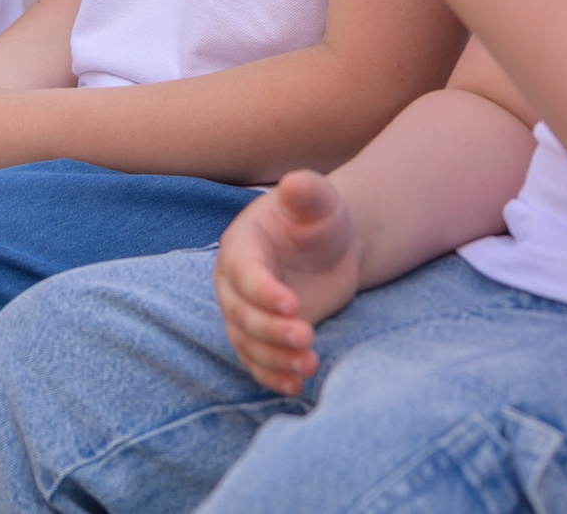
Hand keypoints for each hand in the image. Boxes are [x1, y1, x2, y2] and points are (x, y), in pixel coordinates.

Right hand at [215, 170, 364, 394]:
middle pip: (240, 313)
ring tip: (308, 365)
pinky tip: (296, 384)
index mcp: (243, 244)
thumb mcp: (319, 200)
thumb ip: (307, 193)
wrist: (331, 246)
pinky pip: (258, 361)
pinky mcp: (262, 336)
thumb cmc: (320, 218)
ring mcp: (247, 311)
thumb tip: (296, 182)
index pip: (243, 272)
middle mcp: (235, 281)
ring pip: (247, 342)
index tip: (293, 305)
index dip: (262, 291)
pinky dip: (273, 375)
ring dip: (274, 357)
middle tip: (306, 336)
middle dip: (270, 329)